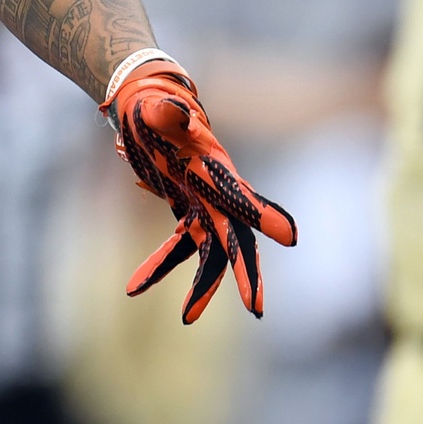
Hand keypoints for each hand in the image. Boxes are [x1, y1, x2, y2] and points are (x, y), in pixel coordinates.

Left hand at [111, 57, 297, 321]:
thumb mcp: (155, 108)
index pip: (242, 198)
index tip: (290, 236)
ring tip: (187, 319)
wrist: (145, 104)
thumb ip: (165, 112)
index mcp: (216, 171)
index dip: (263, 217)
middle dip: (247, 274)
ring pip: (210, 254)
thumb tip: (169, 110)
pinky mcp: (186, 209)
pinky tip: (132, 288)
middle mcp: (217, 193)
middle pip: (237, 239)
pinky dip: (159, 267)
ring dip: (201, 286)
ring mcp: (202, 203)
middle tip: (256, 310)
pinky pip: (179, 247)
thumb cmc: (152, 106)